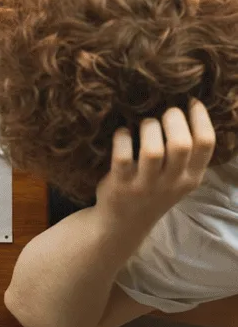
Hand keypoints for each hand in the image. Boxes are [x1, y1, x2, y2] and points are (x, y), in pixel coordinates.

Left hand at [95, 101, 215, 236]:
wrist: (124, 224)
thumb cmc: (154, 191)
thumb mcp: (179, 179)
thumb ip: (187, 154)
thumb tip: (187, 108)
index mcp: (191, 177)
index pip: (206, 144)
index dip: (200, 117)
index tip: (191, 102)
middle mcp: (172, 183)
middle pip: (181, 144)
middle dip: (173, 119)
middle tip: (165, 113)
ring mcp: (145, 185)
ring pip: (152, 150)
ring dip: (148, 128)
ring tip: (145, 124)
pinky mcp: (121, 185)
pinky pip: (122, 156)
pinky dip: (122, 138)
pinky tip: (122, 133)